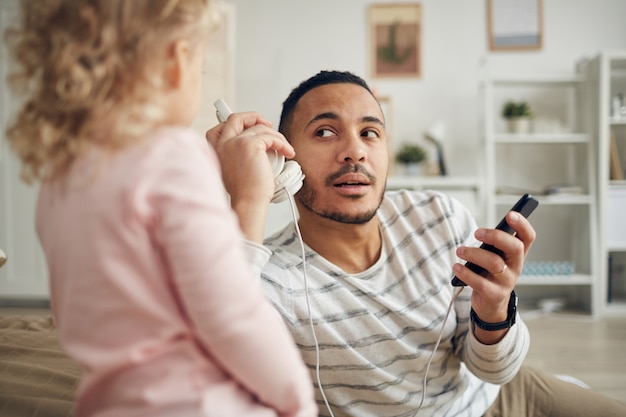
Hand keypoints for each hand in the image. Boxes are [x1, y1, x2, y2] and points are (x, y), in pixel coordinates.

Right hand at [205, 112, 294, 241]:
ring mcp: (235, 142)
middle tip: (268, 125)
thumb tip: (255, 144)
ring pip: (259, 127)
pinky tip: (288, 152)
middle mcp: (222, 143)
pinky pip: (271, 136)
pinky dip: (282, 143)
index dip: (237, 124)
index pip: (220, 127)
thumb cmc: (244, 193)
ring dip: (275, 135)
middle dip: (253, 117)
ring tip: (283, 147)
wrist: (247, 203)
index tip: (251, 126)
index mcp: (215, 150)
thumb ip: (236, 155)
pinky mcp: (250, 144)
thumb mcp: (233, 171)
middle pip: (236, 118)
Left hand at [452, 211, 535, 342]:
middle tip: (477, 232)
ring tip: (460, 250)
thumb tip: (482, 232)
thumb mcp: (495, 257)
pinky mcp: (494, 295)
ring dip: (474, 254)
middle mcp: (516, 267)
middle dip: (495, 236)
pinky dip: (466, 273)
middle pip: (514, 247)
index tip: (510, 214)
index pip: (528, 237)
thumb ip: (493, 245)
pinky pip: (480, 283)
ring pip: (495, 263)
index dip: (522, 224)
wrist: (490, 304)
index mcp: (517, 254)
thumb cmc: (490, 274)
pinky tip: (456, 267)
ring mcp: (507, 282)